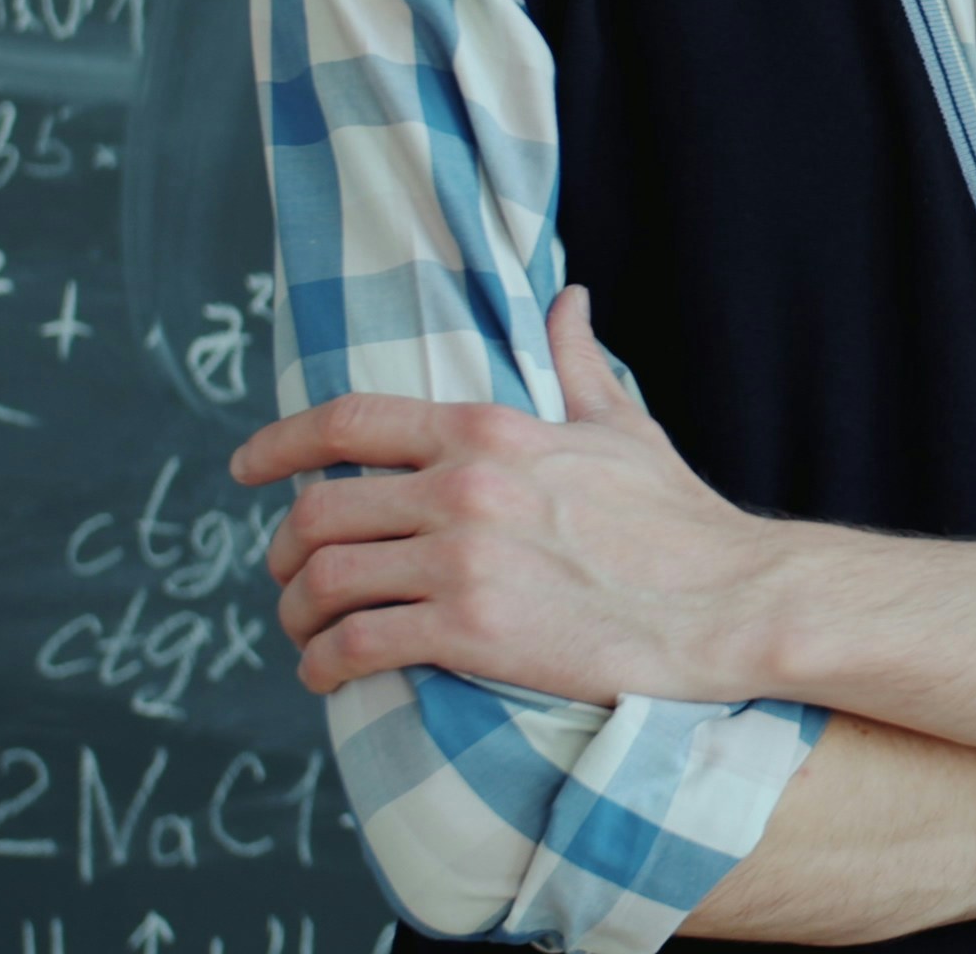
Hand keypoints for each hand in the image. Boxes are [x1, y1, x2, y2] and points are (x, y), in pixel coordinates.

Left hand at [231, 284, 791, 703]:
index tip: (245, 468)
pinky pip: (358, 646)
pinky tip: (327, 675)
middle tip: (286, 575)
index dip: (280, 443)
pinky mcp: (471, 633)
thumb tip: (567, 300)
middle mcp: (464, 489)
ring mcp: (464, 563)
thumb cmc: (682, 521)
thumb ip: (578, 364)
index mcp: (490, 431)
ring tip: (306, 632)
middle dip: (284, 548)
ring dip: (297, 613)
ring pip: (326, 581)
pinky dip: (324, 664)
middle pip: (320, 511)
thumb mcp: (624, 427)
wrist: (730, 602)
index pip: (350, 423)